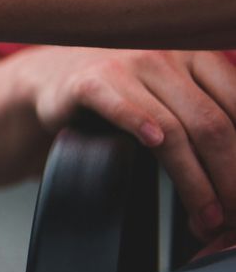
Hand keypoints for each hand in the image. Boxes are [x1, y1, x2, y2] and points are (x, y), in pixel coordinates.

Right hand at [13, 47, 235, 239]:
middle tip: (232, 216)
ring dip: (194, 180)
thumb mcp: (174, 92)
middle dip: (228, 177)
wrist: (52, 78)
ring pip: (172, 128)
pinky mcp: (88, 82)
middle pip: (210, 124)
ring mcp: (125, 65)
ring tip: (205, 215)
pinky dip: (138, 123)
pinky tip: (152, 143)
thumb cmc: (124, 92)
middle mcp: (164, 55)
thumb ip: (209, 115)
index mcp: (196, 55)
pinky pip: (119, 106)